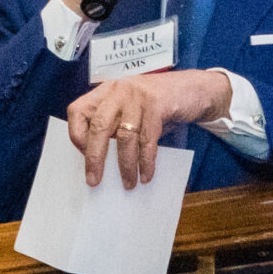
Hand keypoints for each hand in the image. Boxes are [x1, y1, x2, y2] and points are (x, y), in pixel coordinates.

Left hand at [66, 70, 231, 187]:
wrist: (196, 89)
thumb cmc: (159, 105)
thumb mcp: (132, 110)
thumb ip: (116, 125)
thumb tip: (99, 162)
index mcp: (106, 91)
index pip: (78, 111)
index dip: (76, 135)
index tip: (82, 156)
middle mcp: (118, 90)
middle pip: (98, 127)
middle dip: (95, 158)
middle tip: (94, 180)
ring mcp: (137, 95)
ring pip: (124, 137)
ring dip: (126, 166)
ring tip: (128, 184)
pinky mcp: (157, 104)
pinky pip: (147, 139)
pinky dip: (146, 161)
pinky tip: (147, 175)